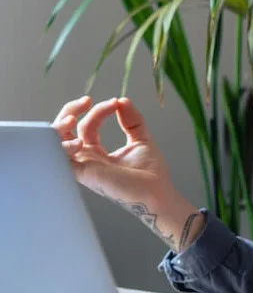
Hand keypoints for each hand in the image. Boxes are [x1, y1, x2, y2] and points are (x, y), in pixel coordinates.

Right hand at [52, 96, 203, 250]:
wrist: (157, 192)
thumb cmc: (150, 172)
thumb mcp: (140, 138)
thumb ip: (132, 120)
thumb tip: (122, 100)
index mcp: (97, 152)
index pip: (87, 126)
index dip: (98, 111)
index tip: (115, 103)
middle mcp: (86, 159)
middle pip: (63, 132)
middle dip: (70, 111)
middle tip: (87, 100)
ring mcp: (83, 166)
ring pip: (55, 144)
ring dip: (59, 127)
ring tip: (72, 118)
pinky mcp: (84, 174)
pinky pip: (61, 160)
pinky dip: (62, 147)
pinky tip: (79, 141)